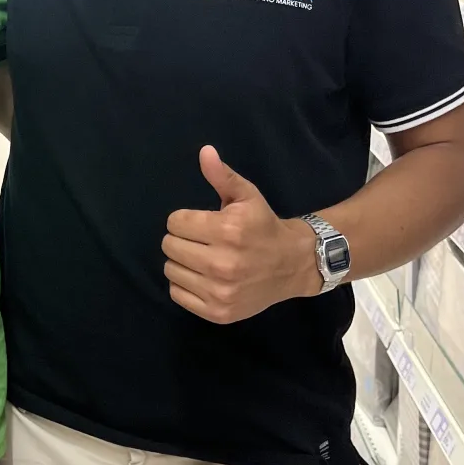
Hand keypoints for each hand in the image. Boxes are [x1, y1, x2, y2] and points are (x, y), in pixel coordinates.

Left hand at [163, 147, 320, 324]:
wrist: (294, 264)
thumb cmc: (264, 226)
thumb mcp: (247, 196)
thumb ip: (222, 176)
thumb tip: (205, 152)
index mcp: (228, 230)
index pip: (175, 222)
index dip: (185, 219)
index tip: (202, 223)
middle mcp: (223, 263)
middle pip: (169, 246)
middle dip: (181, 239)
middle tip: (201, 241)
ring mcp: (220, 291)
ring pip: (170, 270)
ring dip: (182, 262)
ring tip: (202, 258)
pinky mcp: (218, 312)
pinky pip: (177, 294)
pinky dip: (185, 284)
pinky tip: (203, 277)